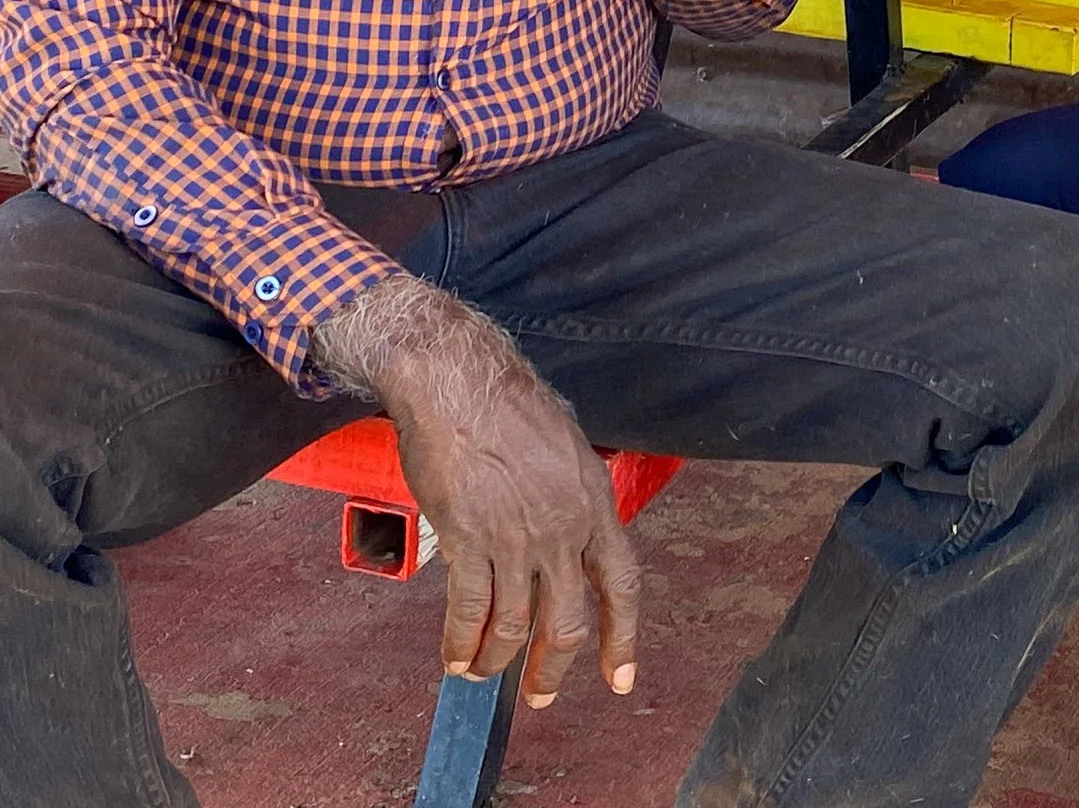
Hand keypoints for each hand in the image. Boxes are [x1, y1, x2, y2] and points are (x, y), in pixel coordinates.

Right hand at [318, 280, 638, 706]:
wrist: (458, 383)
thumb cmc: (508, 405)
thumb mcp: (567, 448)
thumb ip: (573, 499)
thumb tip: (570, 535)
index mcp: (594, 504)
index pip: (622, 584)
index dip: (624, 637)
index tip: (620, 679)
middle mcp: (562, 528)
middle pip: (568, 621)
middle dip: (554, 668)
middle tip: (541, 695)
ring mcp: (516, 537)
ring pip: (515, 625)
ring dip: (498, 661)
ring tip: (483, 673)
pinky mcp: (468, 540)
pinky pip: (468, 609)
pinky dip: (460, 642)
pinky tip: (454, 657)